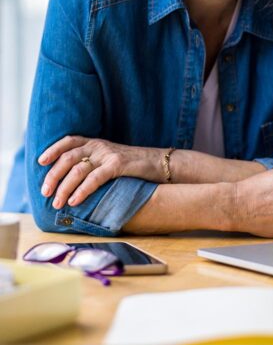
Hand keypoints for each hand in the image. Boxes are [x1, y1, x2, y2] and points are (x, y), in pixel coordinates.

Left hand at [38, 136, 164, 208]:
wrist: (159, 163)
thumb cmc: (132, 167)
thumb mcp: (109, 159)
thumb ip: (92, 164)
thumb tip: (69, 181)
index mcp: (95, 142)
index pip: (69, 141)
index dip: (53, 150)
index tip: (41, 162)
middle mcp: (99, 146)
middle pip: (68, 157)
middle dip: (53, 175)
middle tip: (45, 192)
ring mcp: (108, 154)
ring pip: (78, 169)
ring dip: (64, 187)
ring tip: (57, 203)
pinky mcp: (118, 165)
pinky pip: (94, 178)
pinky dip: (82, 190)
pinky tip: (75, 200)